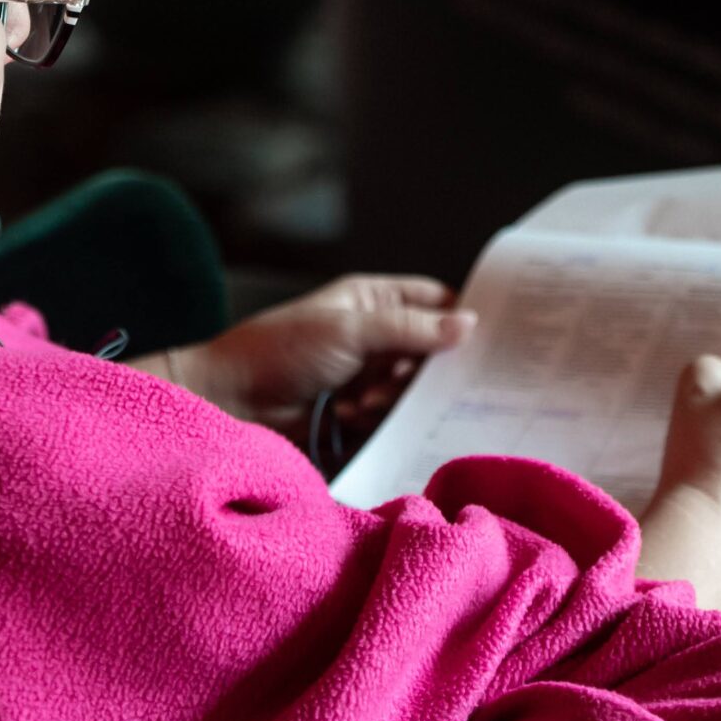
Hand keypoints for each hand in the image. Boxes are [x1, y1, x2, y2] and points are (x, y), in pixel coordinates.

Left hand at [148, 275, 476, 438]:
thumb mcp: (349, 330)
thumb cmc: (279, 351)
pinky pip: (391, 417)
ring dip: (392, 397)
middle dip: (424, 370)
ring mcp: (366, 376)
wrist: (230, 403)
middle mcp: (374, 336)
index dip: (461, 315)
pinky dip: (377, 419)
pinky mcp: (357, 413)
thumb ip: (411, 329)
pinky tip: (348, 418)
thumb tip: (469, 324)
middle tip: (408, 381)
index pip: (434, 301)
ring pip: (412, 389)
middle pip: (430, 351)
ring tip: (359, 401)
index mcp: (372, 300)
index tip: (490, 337)